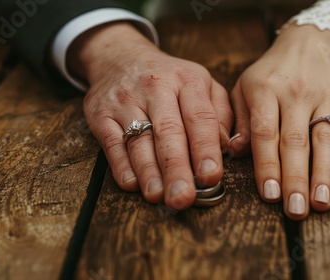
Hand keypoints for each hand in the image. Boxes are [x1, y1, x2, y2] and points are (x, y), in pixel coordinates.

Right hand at [68, 22, 232, 208]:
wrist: (121, 56)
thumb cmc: (171, 79)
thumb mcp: (203, 83)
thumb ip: (220, 113)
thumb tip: (228, 147)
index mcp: (187, 80)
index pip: (199, 117)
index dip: (205, 148)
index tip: (211, 176)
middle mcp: (156, 87)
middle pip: (168, 132)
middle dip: (176, 168)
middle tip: (183, 197)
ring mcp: (126, 100)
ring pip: (139, 141)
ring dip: (149, 173)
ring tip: (159, 197)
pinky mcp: (101, 113)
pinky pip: (111, 143)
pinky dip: (121, 166)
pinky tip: (133, 184)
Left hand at [229, 25, 329, 219]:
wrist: (308, 43)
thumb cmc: (270, 73)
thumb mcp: (244, 87)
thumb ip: (239, 119)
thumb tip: (235, 152)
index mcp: (265, 91)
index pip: (266, 133)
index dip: (268, 165)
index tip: (269, 194)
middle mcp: (296, 94)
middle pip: (296, 141)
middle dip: (295, 178)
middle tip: (295, 210)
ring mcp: (325, 98)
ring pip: (325, 140)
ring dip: (323, 175)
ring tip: (320, 204)